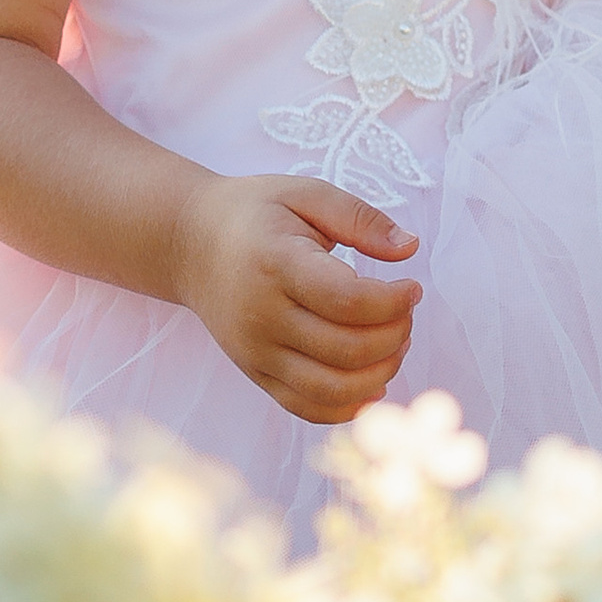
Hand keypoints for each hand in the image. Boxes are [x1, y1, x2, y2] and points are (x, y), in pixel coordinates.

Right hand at [169, 173, 421, 423]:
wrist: (189, 244)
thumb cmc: (253, 214)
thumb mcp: (305, 194)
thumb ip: (360, 218)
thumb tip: (410, 248)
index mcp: (276, 264)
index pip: (349, 301)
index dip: (395, 302)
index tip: (412, 287)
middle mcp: (262, 316)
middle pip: (348, 350)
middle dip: (395, 335)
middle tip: (406, 313)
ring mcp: (256, 351)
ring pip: (333, 389)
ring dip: (380, 373)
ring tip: (394, 344)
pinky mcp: (255, 373)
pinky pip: (307, 408)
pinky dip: (348, 406)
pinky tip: (372, 382)